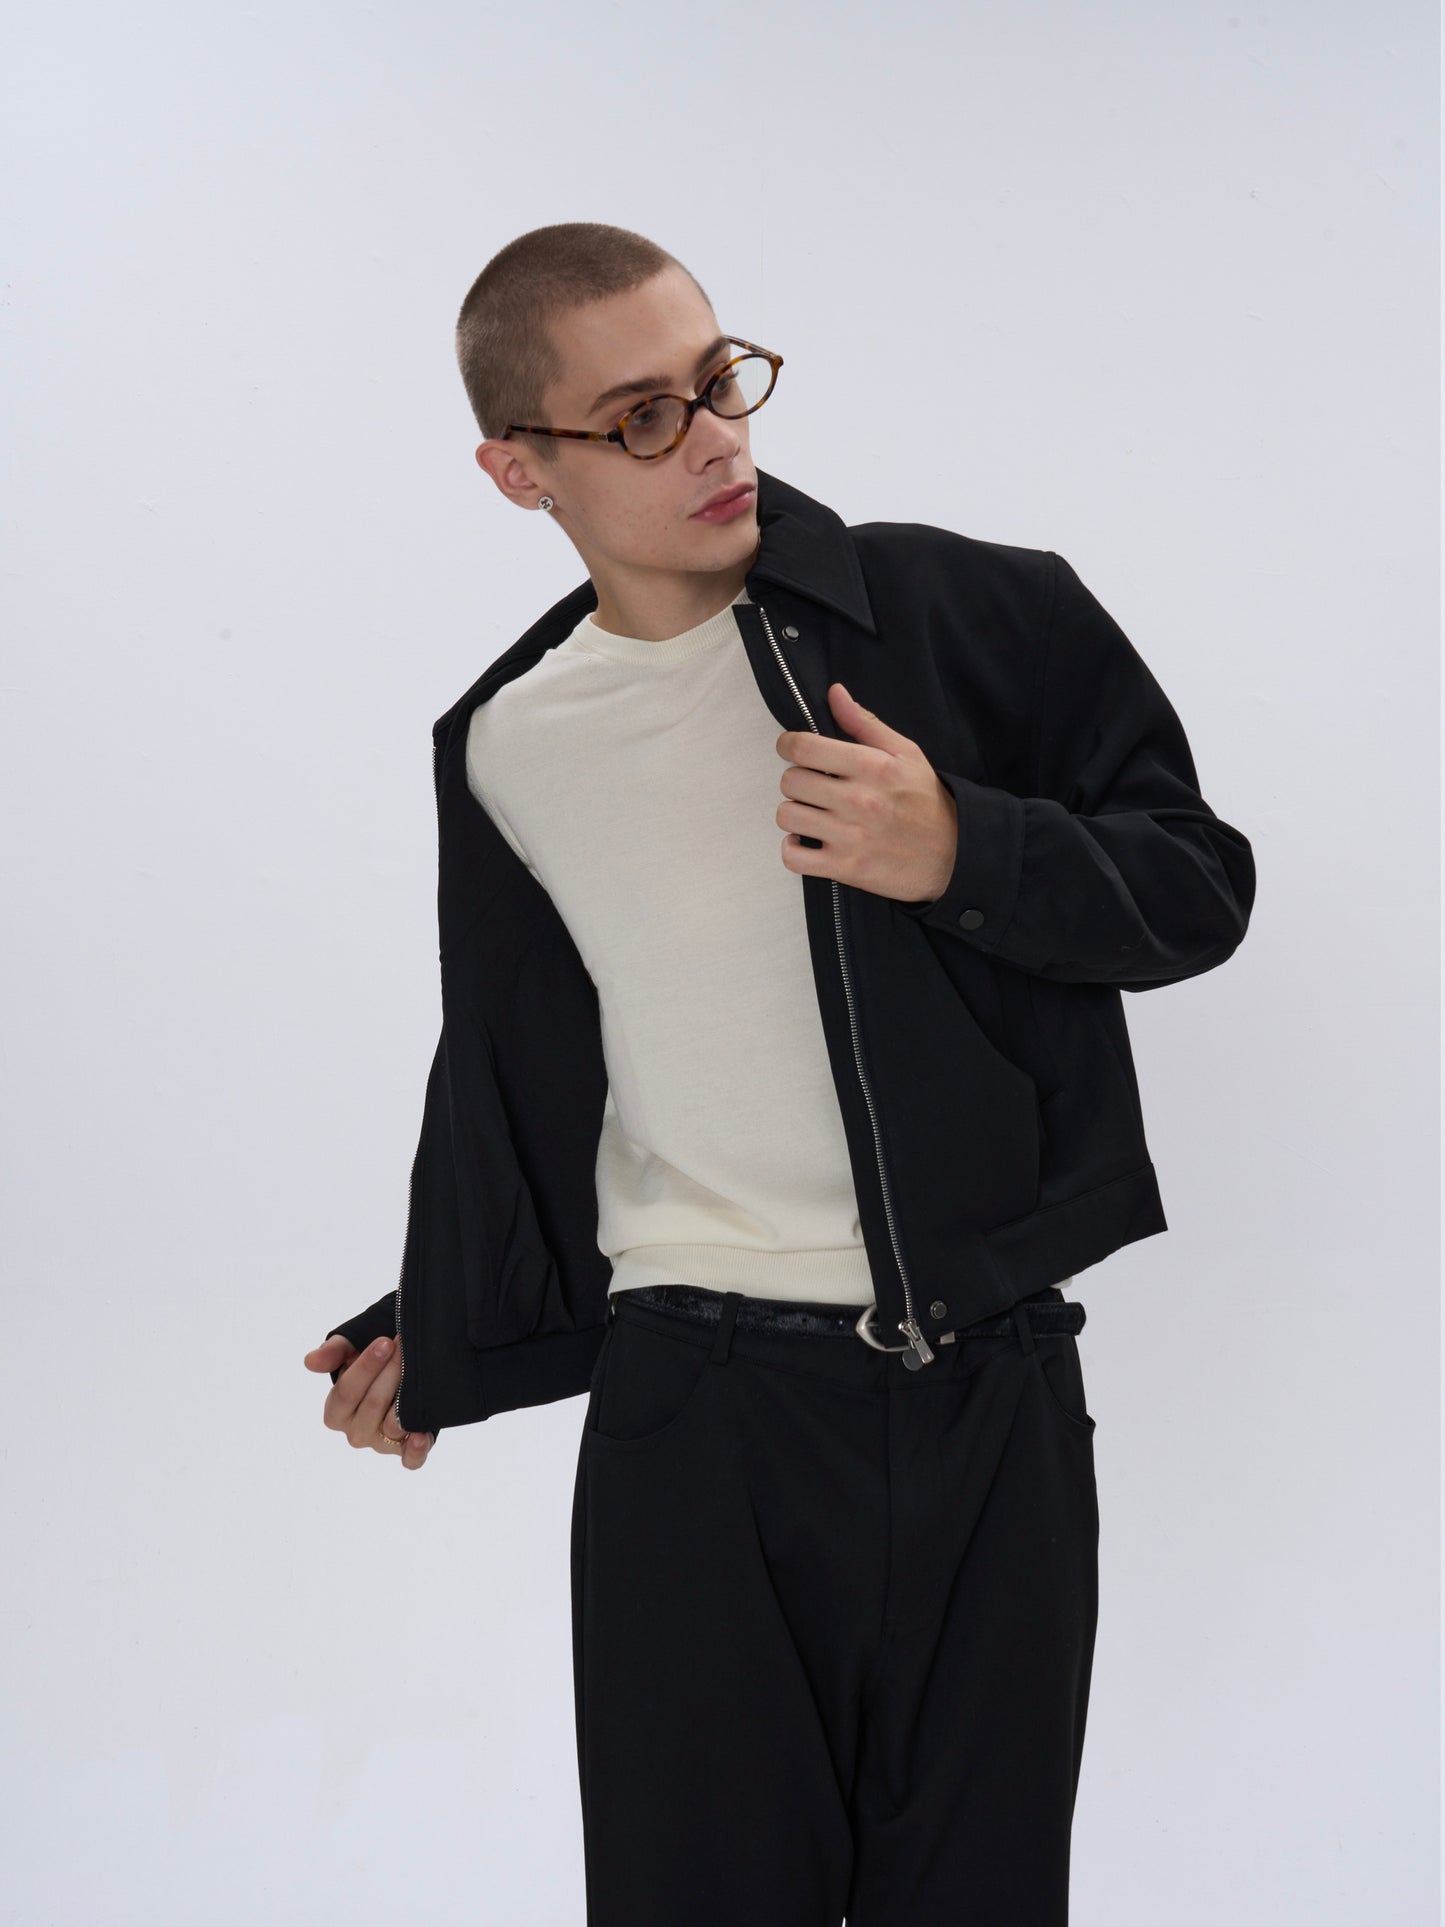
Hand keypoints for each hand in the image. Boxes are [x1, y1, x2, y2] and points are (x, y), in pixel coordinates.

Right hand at [303, 1333, 434, 1468]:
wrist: (399, 1377)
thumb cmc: (371, 1365)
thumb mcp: (350, 1351)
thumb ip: (333, 1353)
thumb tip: (311, 1361)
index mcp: (336, 1413)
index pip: (347, 1392)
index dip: (366, 1366)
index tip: (384, 1342)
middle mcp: (356, 1432)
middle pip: (373, 1403)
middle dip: (392, 1372)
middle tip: (406, 1347)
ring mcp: (380, 1444)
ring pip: (392, 1425)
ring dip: (407, 1398)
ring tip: (419, 1372)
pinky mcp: (404, 1452)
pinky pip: (410, 1459)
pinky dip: (416, 1450)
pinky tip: (421, 1435)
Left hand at [775, 684, 958, 903]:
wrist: (953, 855)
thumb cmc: (927, 802)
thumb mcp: (905, 753)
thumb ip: (865, 722)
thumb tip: (835, 693)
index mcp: (871, 766)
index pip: (803, 748)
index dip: (788, 745)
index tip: (793, 750)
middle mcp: (858, 800)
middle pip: (791, 781)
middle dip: (797, 781)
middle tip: (813, 786)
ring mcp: (850, 836)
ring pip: (788, 816)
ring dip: (795, 814)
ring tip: (813, 813)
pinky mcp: (845, 867)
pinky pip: (793, 857)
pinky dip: (793, 850)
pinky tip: (807, 841)